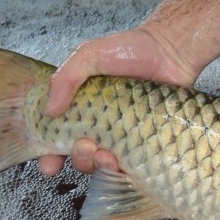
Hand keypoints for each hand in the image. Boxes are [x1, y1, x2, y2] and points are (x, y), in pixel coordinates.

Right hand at [38, 26, 197, 176]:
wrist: (170, 51)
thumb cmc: (130, 50)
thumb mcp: (89, 55)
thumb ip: (66, 78)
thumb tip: (49, 110)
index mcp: (83, 109)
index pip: (59, 138)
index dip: (50, 156)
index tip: (49, 164)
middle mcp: (102, 126)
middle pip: (81, 157)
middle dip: (78, 160)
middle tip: (85, 147)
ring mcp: (125, 136)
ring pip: (106, 165)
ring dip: (99, 166)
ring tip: (106, 155)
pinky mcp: (147, 141)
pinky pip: (133, 165)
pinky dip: (125, 170)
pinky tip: (124, 163)